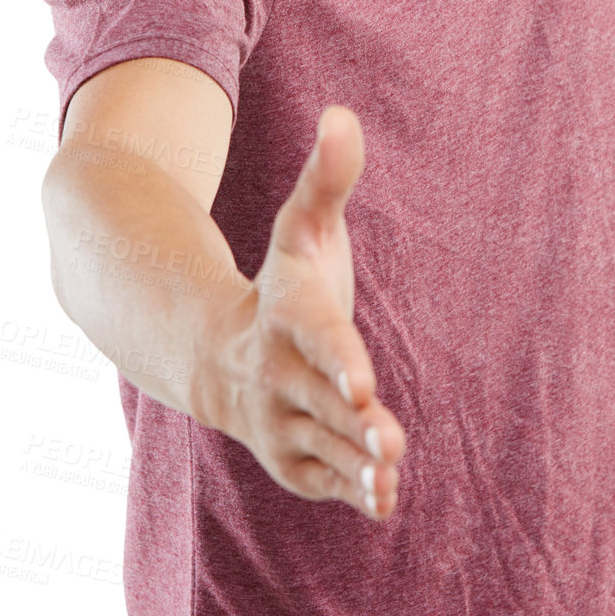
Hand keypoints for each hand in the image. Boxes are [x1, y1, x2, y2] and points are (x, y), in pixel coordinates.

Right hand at [194, 104, 406, 516]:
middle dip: (356, 424)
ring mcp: (280, 420)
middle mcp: (277, 372)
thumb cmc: (285, 282)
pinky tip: (384, 502)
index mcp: (287, 316)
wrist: (221, 353)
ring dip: (356, 464)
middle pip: (321, 402)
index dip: (340, 358)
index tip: (364, 383)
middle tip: (393, 443)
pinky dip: (348, 492)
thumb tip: (343, 113)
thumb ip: (329, 175)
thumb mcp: (304, 226)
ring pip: (323, 445)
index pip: (317, 336)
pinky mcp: (291, 458)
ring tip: (392, 477)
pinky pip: (320, 478)